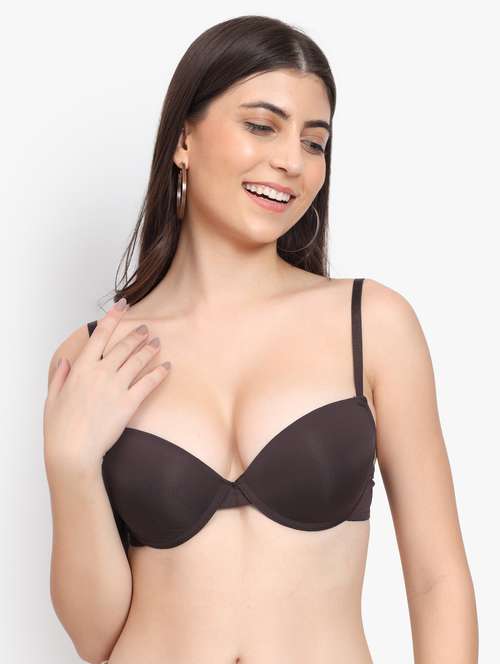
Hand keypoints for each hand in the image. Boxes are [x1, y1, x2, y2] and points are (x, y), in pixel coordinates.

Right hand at [43, 299, 170, 473]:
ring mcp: (116, 387)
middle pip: (123, 346)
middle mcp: (100, 373)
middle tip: (146, 328)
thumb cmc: (60, 427)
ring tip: (157, 342)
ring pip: (137, 360)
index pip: (100, 335)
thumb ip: (60, 376)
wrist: (73, 450)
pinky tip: (168, 367)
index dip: (112, 318)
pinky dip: (160, 373)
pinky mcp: (129, 403)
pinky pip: (149, 383)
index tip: (122, 305)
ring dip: (149, 349)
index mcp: (80, 368)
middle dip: (136, 334)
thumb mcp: (53, 397)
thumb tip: (67, 362)